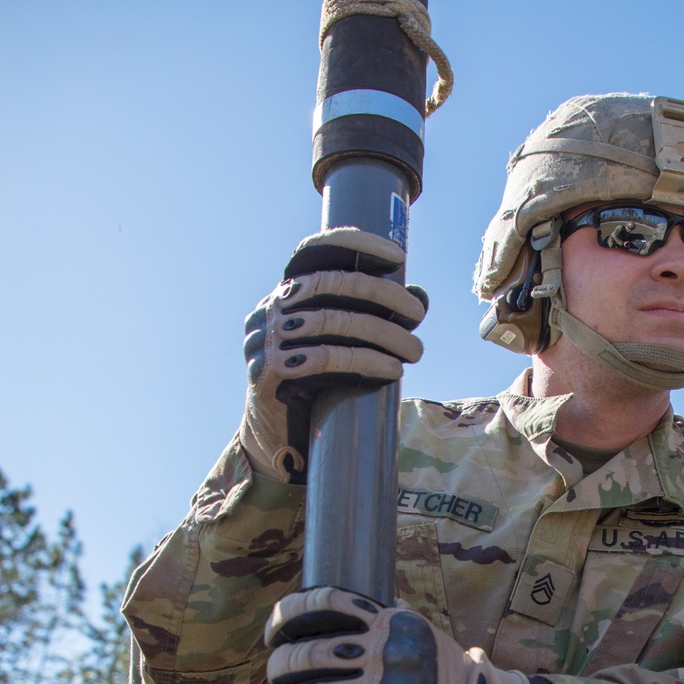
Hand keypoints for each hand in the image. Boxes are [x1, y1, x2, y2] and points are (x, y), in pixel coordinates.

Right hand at [239, 228, 426, 481]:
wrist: (279, 440)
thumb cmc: (317, 388)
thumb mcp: (345, 346)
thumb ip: (374, 318)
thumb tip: (420, 297)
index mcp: (286, 294)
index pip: (312, 251)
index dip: (352, 243)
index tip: (396, 255)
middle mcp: (269, 309)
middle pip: (330, 283)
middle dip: (382, 294)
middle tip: (417, 314)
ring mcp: (264, 340)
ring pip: (332, 322)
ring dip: (383, 334)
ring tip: (415, 351)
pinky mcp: (268, 372)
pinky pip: (323, 359)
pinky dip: (365, 362)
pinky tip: (392, 372)